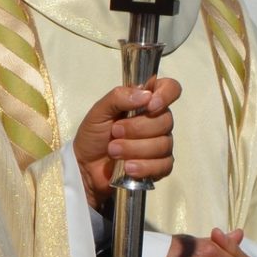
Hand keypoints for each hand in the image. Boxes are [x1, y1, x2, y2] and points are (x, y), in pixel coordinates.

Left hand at [73, 76, 180, 206]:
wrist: (86, 165)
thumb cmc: (94, 134)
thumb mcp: (99, 111)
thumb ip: (119, 97)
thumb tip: (146, 95)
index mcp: (145, 102)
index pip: (170, 89)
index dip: (166, 95)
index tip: (149, 106)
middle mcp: (157, 121)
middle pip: (166, 120)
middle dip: (137, 128)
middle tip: (115, 132)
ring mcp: (161, 144)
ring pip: (163, 144)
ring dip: (135, 149)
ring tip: (113, 151)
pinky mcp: (160, 166)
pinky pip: (164, 165)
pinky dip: (144, 167)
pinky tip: (128, 167)